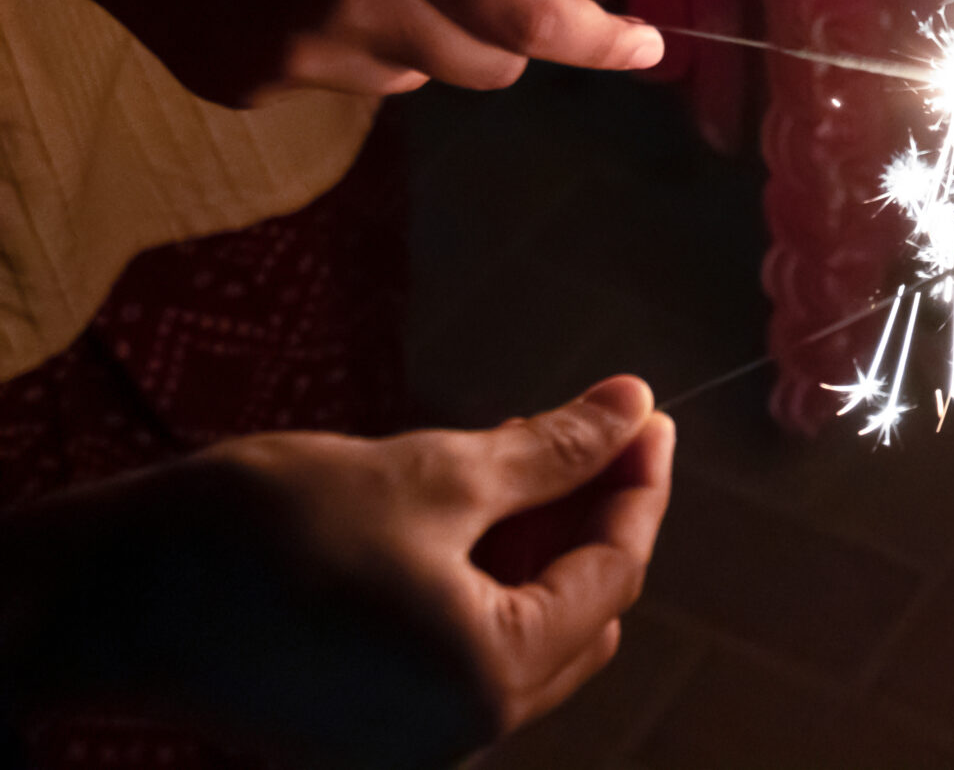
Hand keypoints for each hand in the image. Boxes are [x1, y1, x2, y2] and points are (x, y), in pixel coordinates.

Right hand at [2, 378, 676, 765]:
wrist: (114, 591)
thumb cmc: (269, 527)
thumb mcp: (433, 471)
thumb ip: (551, 451)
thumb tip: (632, 409)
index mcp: (490, 680)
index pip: (613, 570)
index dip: (636, 481)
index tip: (647, 413)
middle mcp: (459, 735)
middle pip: (579, 613)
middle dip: (592, 516)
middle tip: (596, 428)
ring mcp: (409, 744)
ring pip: (522, 634)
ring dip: (537, 546)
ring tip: (527, 454)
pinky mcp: (363, 733)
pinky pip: (461, 655)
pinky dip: (481, 584)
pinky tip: (471, 511)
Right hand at [51, 0, 661, 106]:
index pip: (538, 21)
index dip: (604, 43)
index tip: (648, 49)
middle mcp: (363, 9)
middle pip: (492, 67)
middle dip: (504, 31)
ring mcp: (302, 59)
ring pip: (416, 76)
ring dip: (413, 33)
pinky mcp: (251, 87)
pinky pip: (339, 79)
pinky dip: (340, 43)